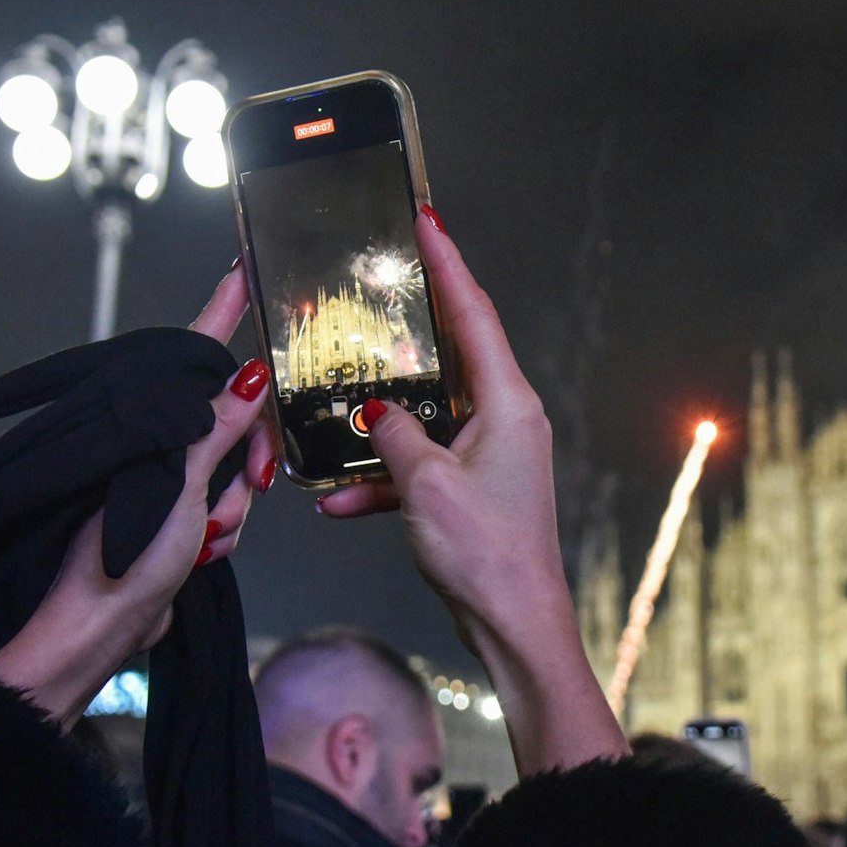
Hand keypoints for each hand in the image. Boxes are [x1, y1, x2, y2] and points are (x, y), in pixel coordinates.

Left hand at [0, 264, 277, 728]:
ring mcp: (166, 480)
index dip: (223, 311)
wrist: (94, 632)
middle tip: (250, 487)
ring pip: (232, 471)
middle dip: (246, 459)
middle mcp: (156, 441)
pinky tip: (202, 552)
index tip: (243, 269)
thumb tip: (251, 375)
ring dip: (233, 507)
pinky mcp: (173, 518)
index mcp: (145, 419)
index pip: (195, 352)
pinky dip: (221, 531)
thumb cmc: (120, 555)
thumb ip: (217, 429)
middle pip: (230, 420)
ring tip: (206, 537)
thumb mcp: (177, 484)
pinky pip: (223, 509)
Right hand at [319, 210, 628, 772]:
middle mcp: (507, 419)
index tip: (427, 221)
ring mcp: (492, 455)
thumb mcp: (426, 484)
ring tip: (333, 407)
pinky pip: (421, 468)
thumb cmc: (485, 554)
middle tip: (375, 288)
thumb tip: (372, 411)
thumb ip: (394, 434)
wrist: (513, 626)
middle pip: (452, 356)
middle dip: (409, 330)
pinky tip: (335, 503)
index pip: (475, 315)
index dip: (449, 264)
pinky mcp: (473, 490)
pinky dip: (382, 480)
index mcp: (509, 403)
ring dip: (380, 426)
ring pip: (427, 417)